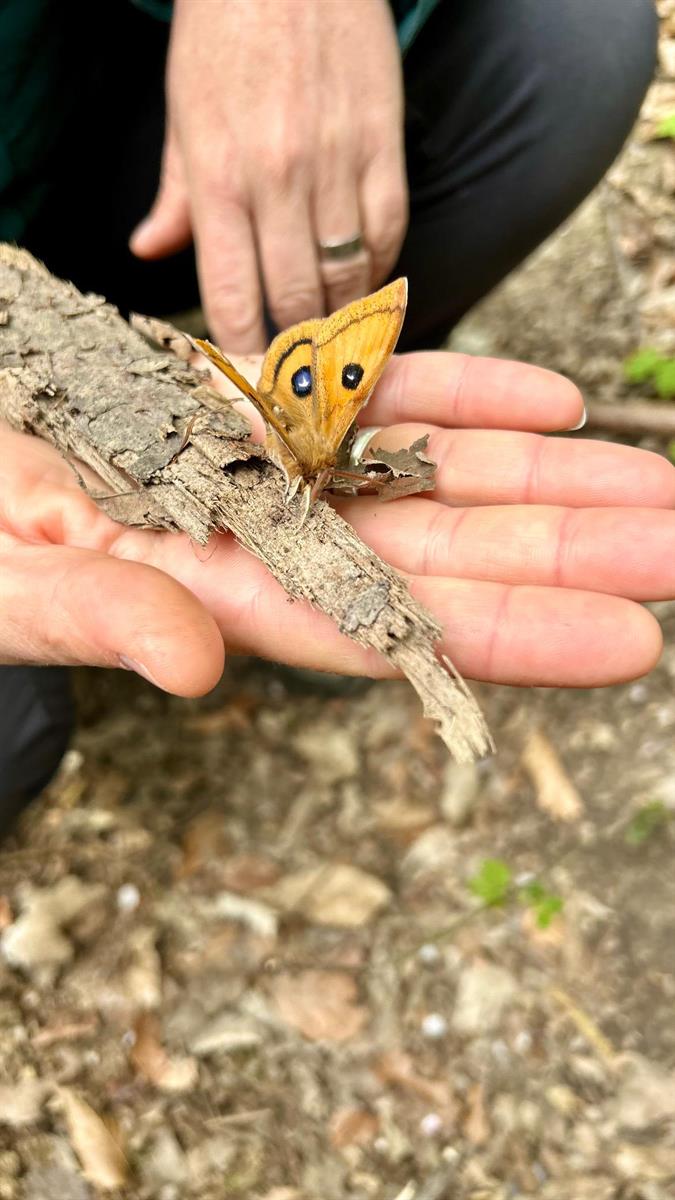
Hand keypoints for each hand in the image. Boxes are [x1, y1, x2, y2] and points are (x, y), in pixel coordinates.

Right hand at [1, 354, 672, 692]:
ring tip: (652, 483)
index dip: (507, 637)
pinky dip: (461, 395)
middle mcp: (269, 538)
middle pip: (443, 557)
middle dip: (568, 554)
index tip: (626, 639)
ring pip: (432, 472)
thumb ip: (94, 617)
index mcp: (214, 595)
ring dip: (545, 478)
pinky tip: (550, 404)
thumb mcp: (6, 577)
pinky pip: (376, 394)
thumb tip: (194, 665)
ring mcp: (276, 464)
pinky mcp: (263, 395)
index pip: (385, 630)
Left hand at [130, 0, 406, 351]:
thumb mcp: (183, 115)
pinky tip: (365, 284)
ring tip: (336, 344)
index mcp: (218, 180)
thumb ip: (175, 195)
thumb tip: (148, 252)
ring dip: (341, 323)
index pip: (232, 300)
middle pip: (295, 305)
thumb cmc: (226, 38)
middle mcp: (277, 182)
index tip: (255, 392)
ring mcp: (334, 165)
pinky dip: (378, 273)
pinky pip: (387, 237)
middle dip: (298, 356)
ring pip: (347, 280)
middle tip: (302, 382)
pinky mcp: (381, 148)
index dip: (246, 361)